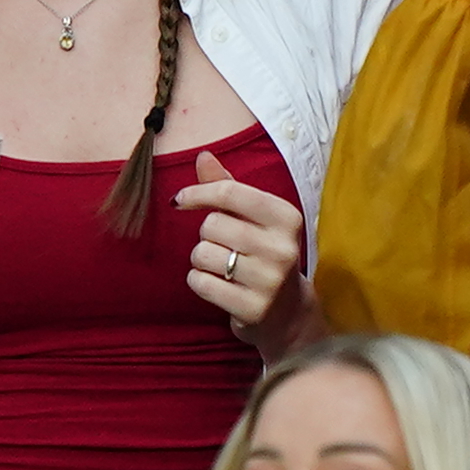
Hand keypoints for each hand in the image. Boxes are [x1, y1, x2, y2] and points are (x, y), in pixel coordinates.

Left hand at [180, 160, 302, 339]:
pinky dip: (199, 282)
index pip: (230, 192)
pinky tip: (220, 287)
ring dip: (202, 260)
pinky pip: (200, 283)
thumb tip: (203, 156)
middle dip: (206, 235)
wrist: (288, 313)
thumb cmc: (264, 255)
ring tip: (223, 268)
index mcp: (287, 217)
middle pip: (211, 224)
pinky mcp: (253, 308)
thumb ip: (229, 187)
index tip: (181, 200)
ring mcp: (269, 281)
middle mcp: (283, 248)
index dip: (198, 193)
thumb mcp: (254, 219)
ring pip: (202, 254)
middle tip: (224, 247)